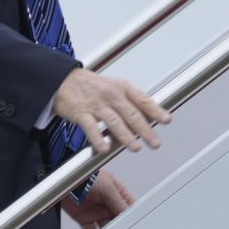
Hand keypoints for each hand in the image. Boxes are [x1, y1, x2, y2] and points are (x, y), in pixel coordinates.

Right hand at [53, 67, 170, 152]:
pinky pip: (91, 128)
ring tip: (135, 147)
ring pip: (114, 121)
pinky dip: (98, 139)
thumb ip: (130, 102)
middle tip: (154, 143)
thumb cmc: (90, 86)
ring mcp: (95, 104)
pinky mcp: (81, 113)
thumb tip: (149, 118)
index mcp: (121, 87)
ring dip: (126, 136)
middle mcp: (110, 95)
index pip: (142, 99)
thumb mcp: (113, 87)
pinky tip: (104, 148)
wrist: (62, 79)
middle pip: (131, 113)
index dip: (155, 110)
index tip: (166, 120)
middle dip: (144, 129)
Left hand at [62, 169, 132, 228]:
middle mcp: (108, 205)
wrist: (63, 177)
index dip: (133, 218)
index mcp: (116, 194)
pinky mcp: (85, 219)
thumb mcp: (106, 186)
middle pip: (118, 221)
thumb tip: (128, 214)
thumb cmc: (86, 174)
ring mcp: (96, 213)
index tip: (135, 228)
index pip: (129, 209)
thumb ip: (118, 201)